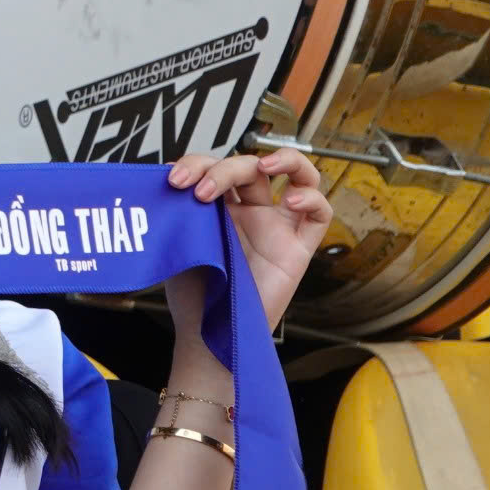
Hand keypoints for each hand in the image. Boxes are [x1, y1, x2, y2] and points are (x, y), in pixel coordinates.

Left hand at [165, 149, 332, 333]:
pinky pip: (319, 217)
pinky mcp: (296, 250)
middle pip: (249, 167)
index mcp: (218, 205)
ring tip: (263, 164)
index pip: (215, 165)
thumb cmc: (192, 289)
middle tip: (198, 190)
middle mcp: (249, 211)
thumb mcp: (180, 240)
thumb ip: (182, 209)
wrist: (206, 330)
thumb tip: (170, 176)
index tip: (172, 180)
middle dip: (221, 168)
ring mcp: (275, 227)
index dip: (195, 163)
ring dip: (284, 159)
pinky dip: (312, 199)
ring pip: (298, 176)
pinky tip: (291, 200)